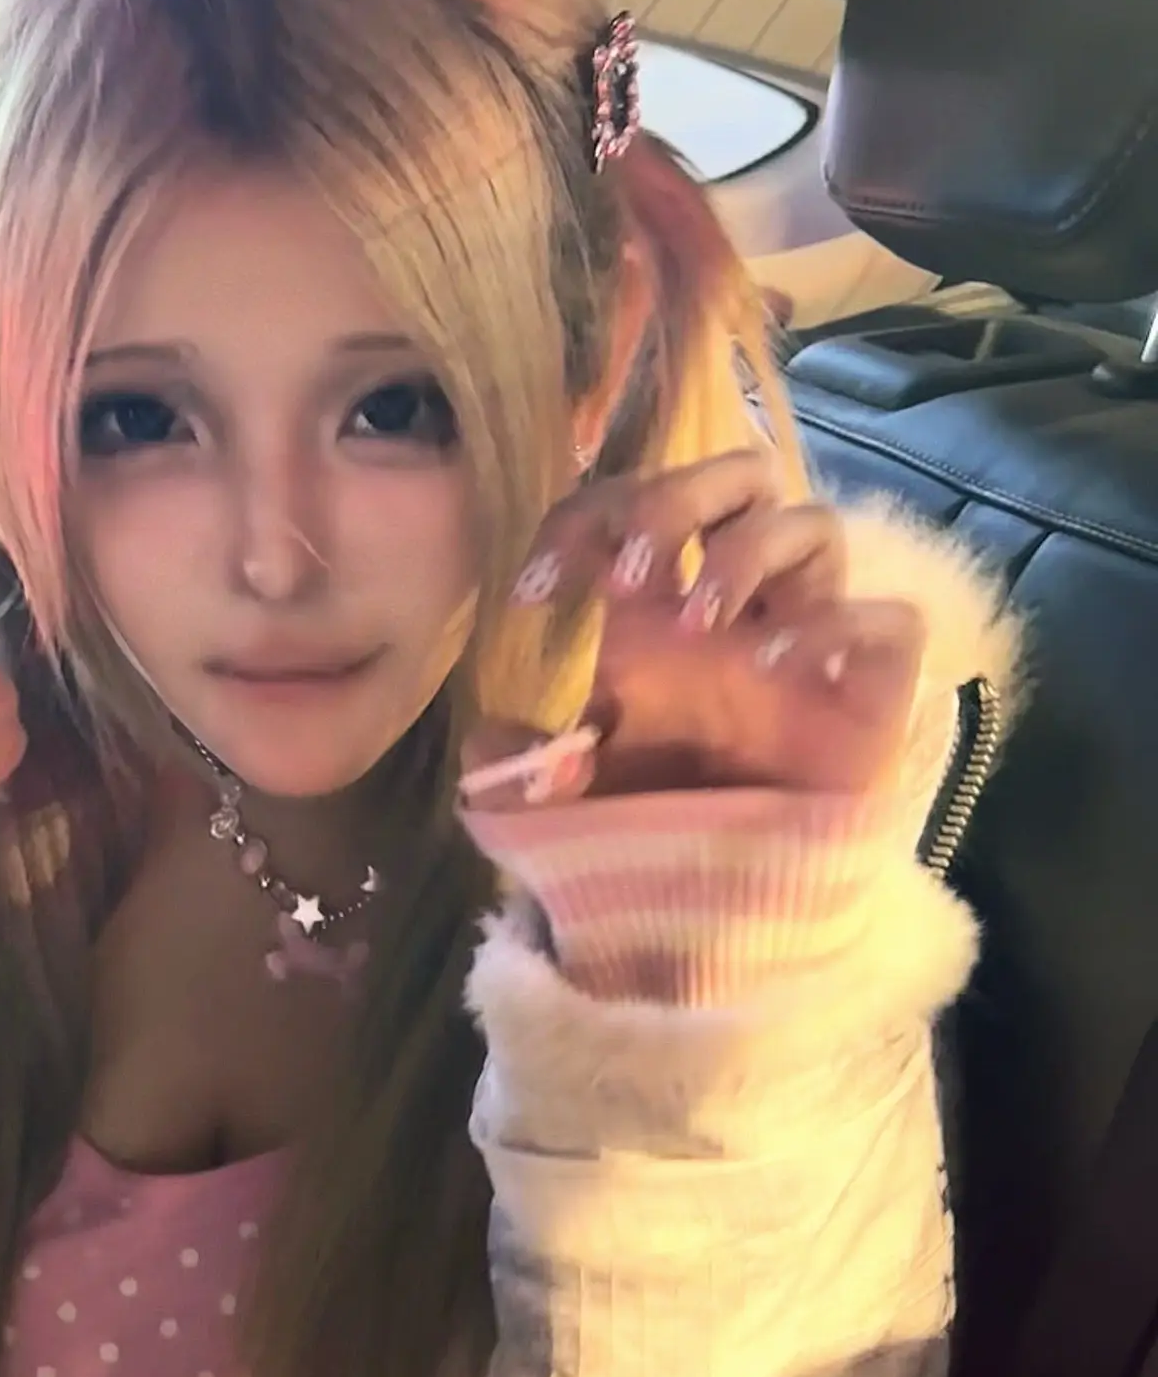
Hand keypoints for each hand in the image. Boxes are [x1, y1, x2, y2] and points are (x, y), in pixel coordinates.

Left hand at [465, 453, 920, 805]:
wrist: (738, 901)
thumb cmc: (657, 825)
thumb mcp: (568, 801)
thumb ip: (524, 767)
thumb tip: (489, 742)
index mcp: (661, 604)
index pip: (627, 506)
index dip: (577, 524)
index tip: (530, 594)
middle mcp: (739, 600)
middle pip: (737, 475)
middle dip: (675, 498)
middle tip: (625, 579)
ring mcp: (812, 630)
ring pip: (815, 522)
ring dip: (745, 555)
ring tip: (696, 625)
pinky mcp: (875, 681)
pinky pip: (887, 618)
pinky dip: (835, 626)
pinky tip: (778, 665)